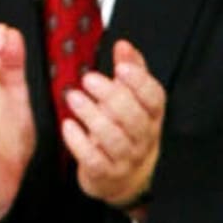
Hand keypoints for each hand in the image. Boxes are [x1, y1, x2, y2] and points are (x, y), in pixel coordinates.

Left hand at [65, 39, 165, 212]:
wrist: (125, 178)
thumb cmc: (126, 130)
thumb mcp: (133, 100)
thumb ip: (131, 71)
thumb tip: (123, 45)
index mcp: (152, 116)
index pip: (154, 98)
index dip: (140, 82)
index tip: (121, 67)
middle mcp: (143, 138)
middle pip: (133, 117)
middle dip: (111, 96)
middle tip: (88, 79)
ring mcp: (125, 158)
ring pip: (113, 138)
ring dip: (92, 116)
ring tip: (73, 98)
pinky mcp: (105, 174)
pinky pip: (94, 159)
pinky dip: (79, 143)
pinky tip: (68, 126)